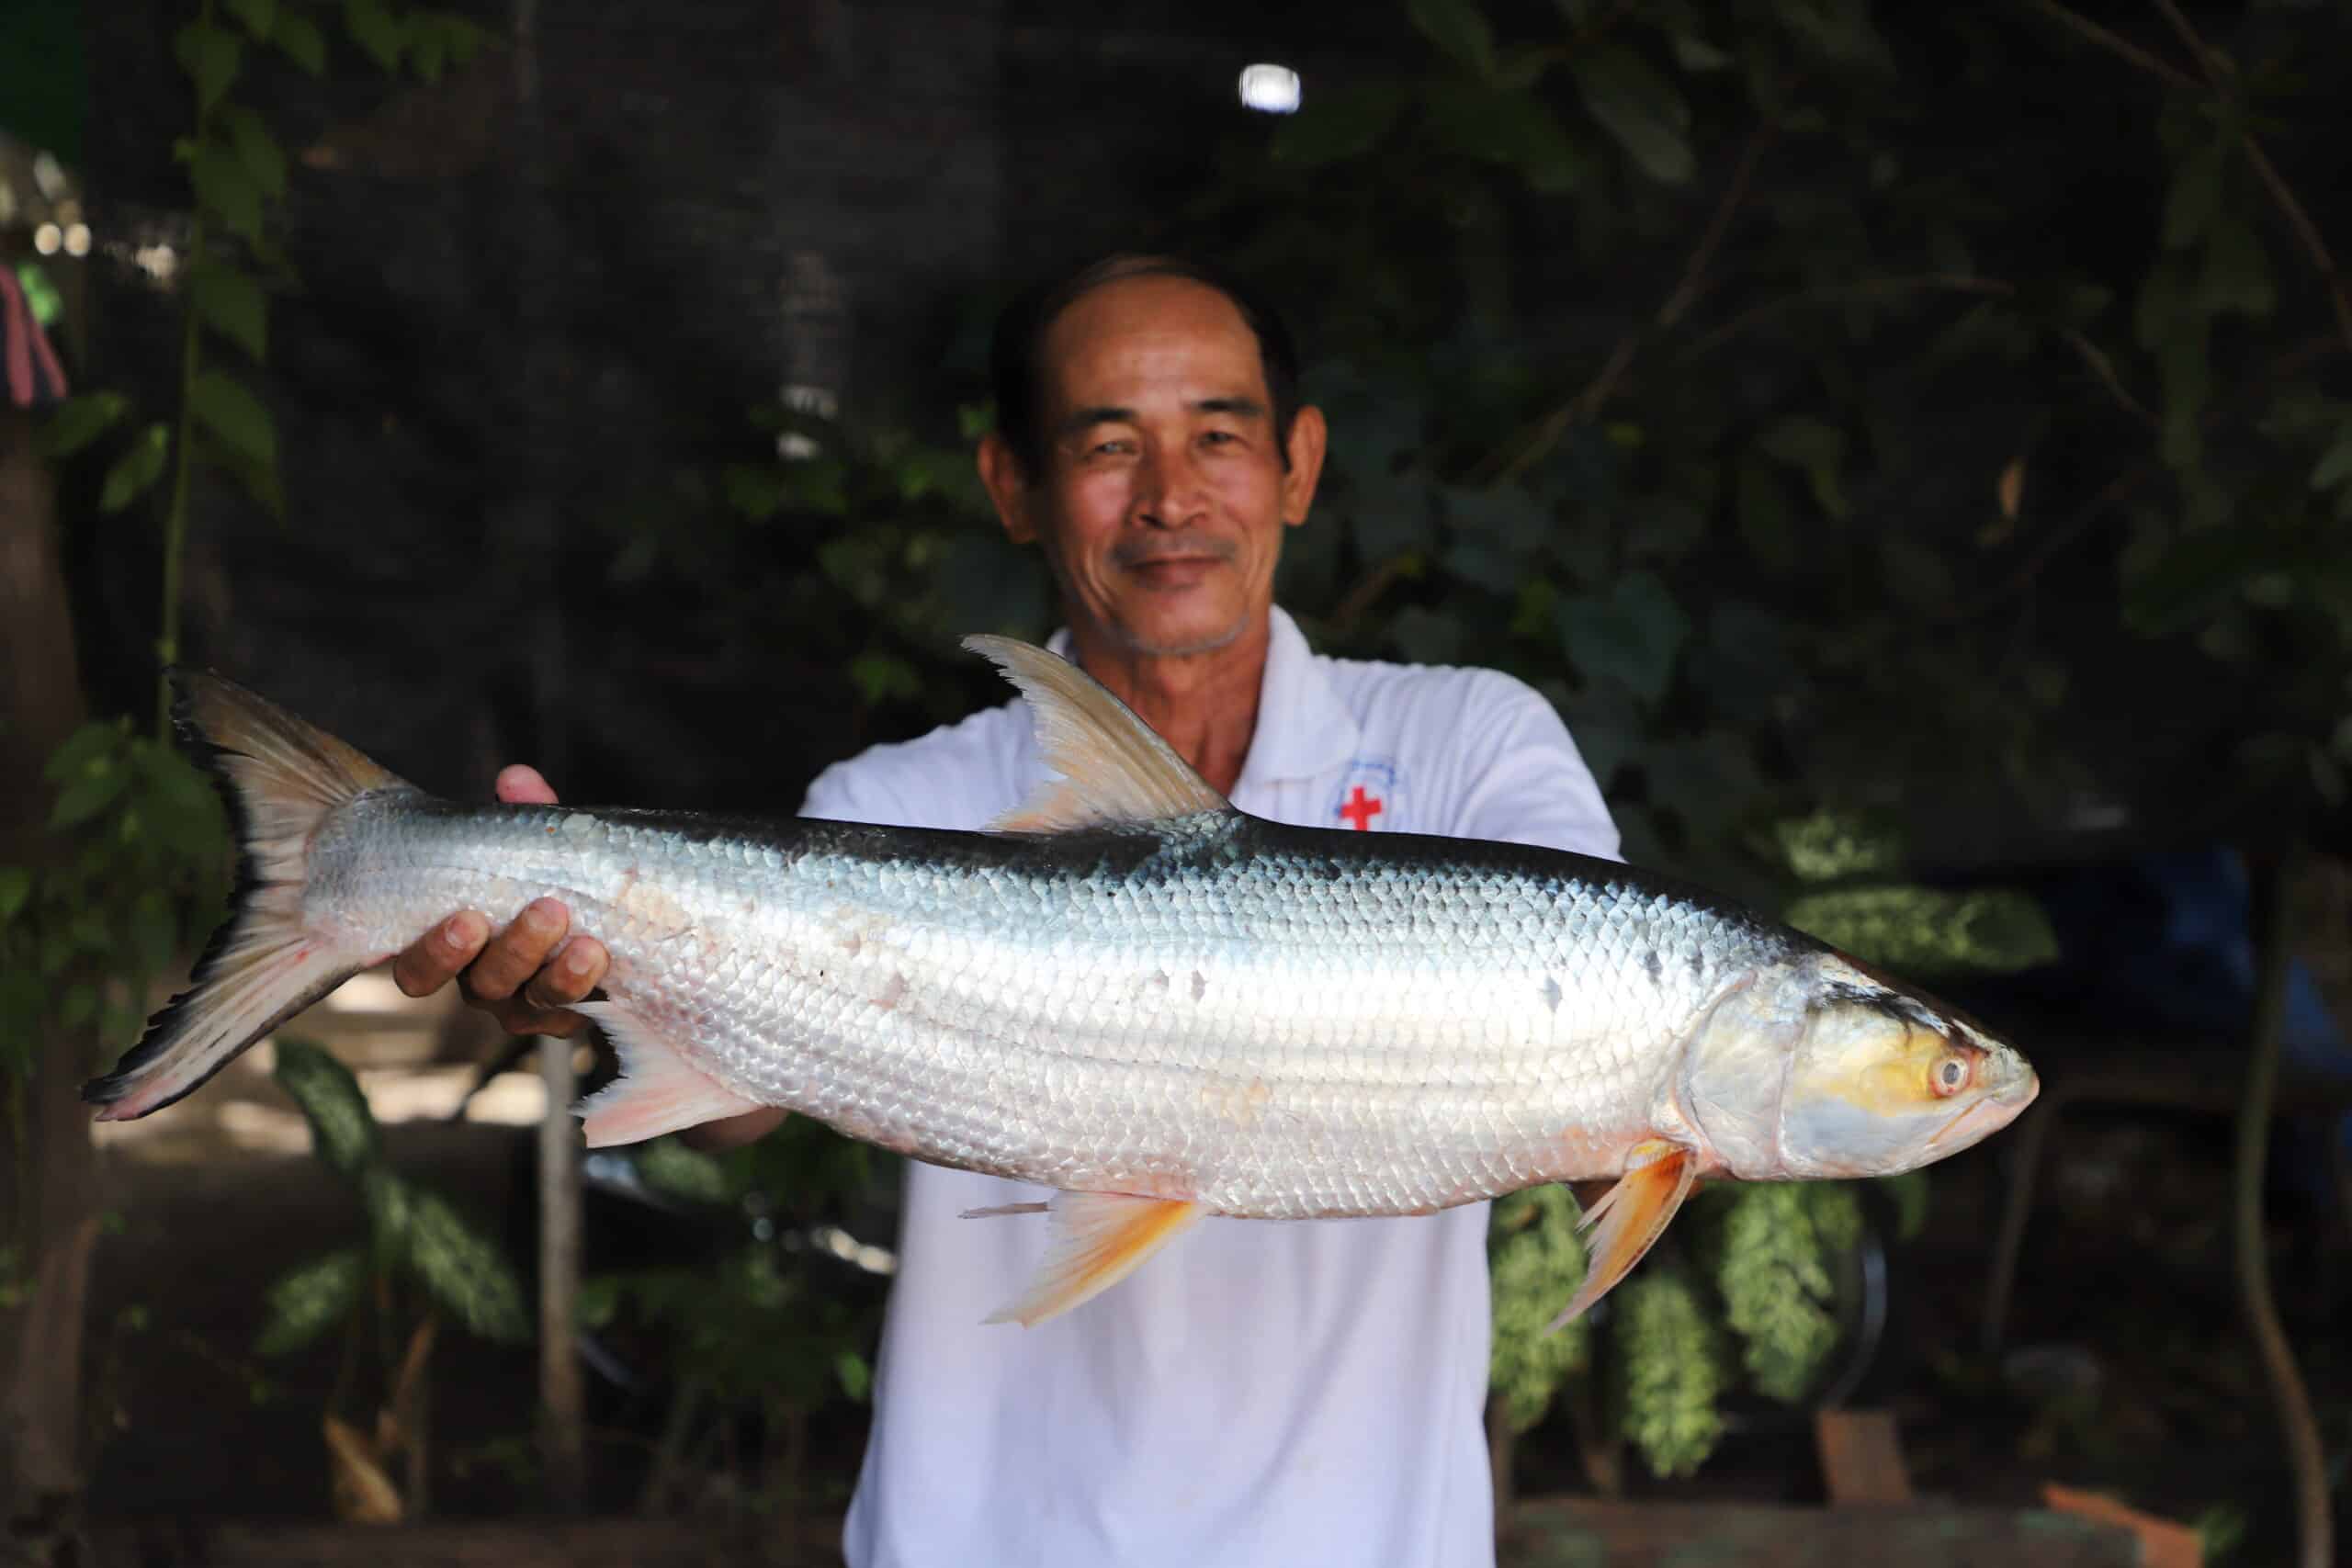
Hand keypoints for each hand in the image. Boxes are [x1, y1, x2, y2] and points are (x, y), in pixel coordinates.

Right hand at [389, 764, 611, 1038]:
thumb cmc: (544, 873)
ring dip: (559, 976)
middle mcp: (481, 982)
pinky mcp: (567, 1017)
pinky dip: (589, 995)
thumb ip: (525, 815)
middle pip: (482, 987)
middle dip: (515, 951)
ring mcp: (524, 1005)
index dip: (435, 953)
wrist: (605, 908)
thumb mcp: (535, 841)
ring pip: (528, 1007)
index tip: (467, 918)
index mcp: (453, 945)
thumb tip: (515, 780)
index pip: (418, 970)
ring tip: (589, 944)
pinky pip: (571, 1020)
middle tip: (548, 911)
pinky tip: (608, 968)